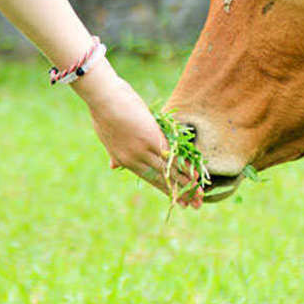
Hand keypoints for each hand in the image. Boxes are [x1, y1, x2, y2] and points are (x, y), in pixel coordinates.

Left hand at [73, 59, 202, 207]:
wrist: (104, 99)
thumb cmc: (103, 113)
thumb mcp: (107, 140)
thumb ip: (114, 154)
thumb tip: (112, 166)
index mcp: (125, 161)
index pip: (150, 179)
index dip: (166, 191)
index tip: (178, 201)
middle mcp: (135, 159)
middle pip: (163, 179)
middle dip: (181, 193)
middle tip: (195, 205)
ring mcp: (144, 150)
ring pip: (169, 171)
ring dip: (187, 183)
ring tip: (200, 195)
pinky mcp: (151, 139)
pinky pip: (171, 156)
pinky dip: (184, 166)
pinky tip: (195, 175)